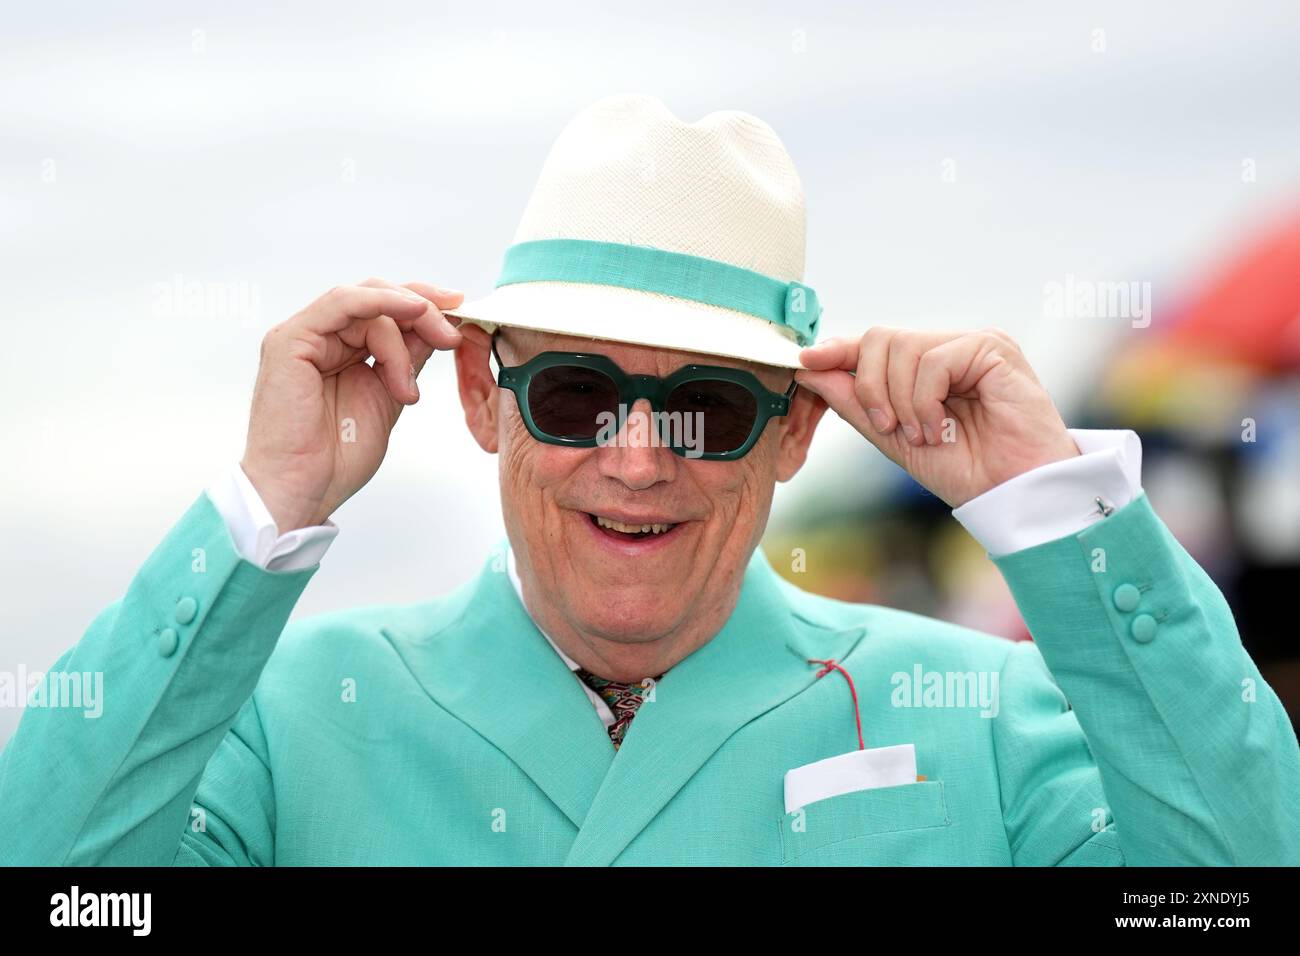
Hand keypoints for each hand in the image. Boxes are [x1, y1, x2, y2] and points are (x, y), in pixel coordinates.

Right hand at [241, 278, 464, 532]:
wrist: (302, 491)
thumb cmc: (336, 458)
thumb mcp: (388, 398)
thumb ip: (406, 360)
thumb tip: (438, 329)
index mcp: (339, 349)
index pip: (384, 309)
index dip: (424, 306)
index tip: (462, 311)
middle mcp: (320, 336)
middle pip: (377, 295)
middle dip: (423, 309)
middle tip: (452, 334)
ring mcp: (303, 335)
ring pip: (367, 301)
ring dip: (404, 330)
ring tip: (408, 384)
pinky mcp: (290, 340)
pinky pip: (341, 303)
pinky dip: (380, 303)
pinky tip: (411, 313)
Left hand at [795, 327, 1079, 507]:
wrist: (1013, 494)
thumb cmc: (964, 469)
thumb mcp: (893, 436)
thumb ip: (855, 402)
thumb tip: (809, 369)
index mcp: (929, 364)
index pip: (873, 344)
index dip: (837, 351)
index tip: (804, 363)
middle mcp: (950, 346)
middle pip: (879, 338)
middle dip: (868, 386)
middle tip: (887, 426)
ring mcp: (973, 343)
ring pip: (901, 347)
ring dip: (899, 400)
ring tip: (920, 435)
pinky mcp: (993, 348)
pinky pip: (931, 361)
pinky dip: (923, 401)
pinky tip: (938, 428)